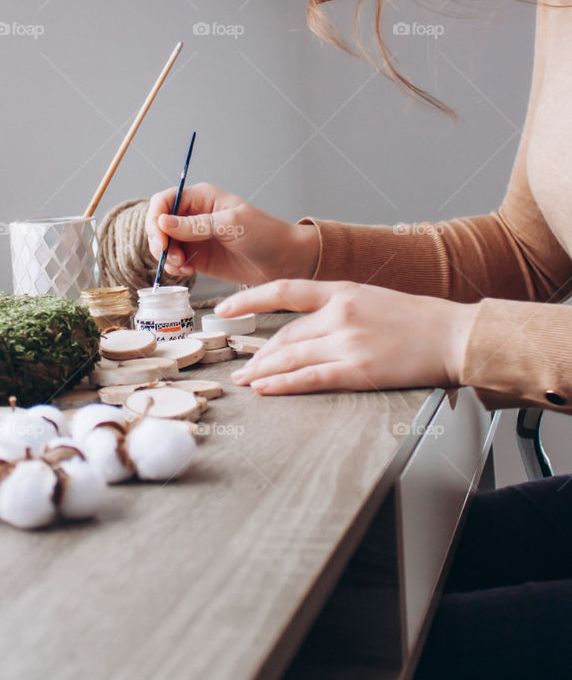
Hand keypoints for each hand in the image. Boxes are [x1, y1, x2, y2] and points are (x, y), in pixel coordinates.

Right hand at [145, 181, 319, 286]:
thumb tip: (163, 221)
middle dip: (159, 241)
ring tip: (183, 266)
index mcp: (201, 198)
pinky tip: (189, 271)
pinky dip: (175, 267)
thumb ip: (196, 225)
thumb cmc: (266, 234)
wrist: (285, 261)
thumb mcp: (231, 225)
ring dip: (166, 256)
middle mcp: (194, 215)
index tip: (161, 239)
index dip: (156, 218)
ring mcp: (195, 237)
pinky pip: (175, 260)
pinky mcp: (198, 257)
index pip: (164, 200)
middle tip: (171, 257)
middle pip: (159, 223)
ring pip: (164, 244)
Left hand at [216, 279, 478, 393]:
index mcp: (343, 290)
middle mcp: (340, 313)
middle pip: (285, 335)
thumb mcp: (375, 298)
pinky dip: (283, 385)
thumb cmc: (421, 319)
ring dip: (263, 371)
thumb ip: (341, 307)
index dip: (249, 299)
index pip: (285, 291)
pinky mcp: (359, 370)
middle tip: (240, 366)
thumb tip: (311, 324)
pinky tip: (266, 389)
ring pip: (291, 357)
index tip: (224, 309)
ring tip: (246, 381)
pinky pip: (310, 378)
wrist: (456, 335)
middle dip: (259, 353)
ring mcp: (348, 342)